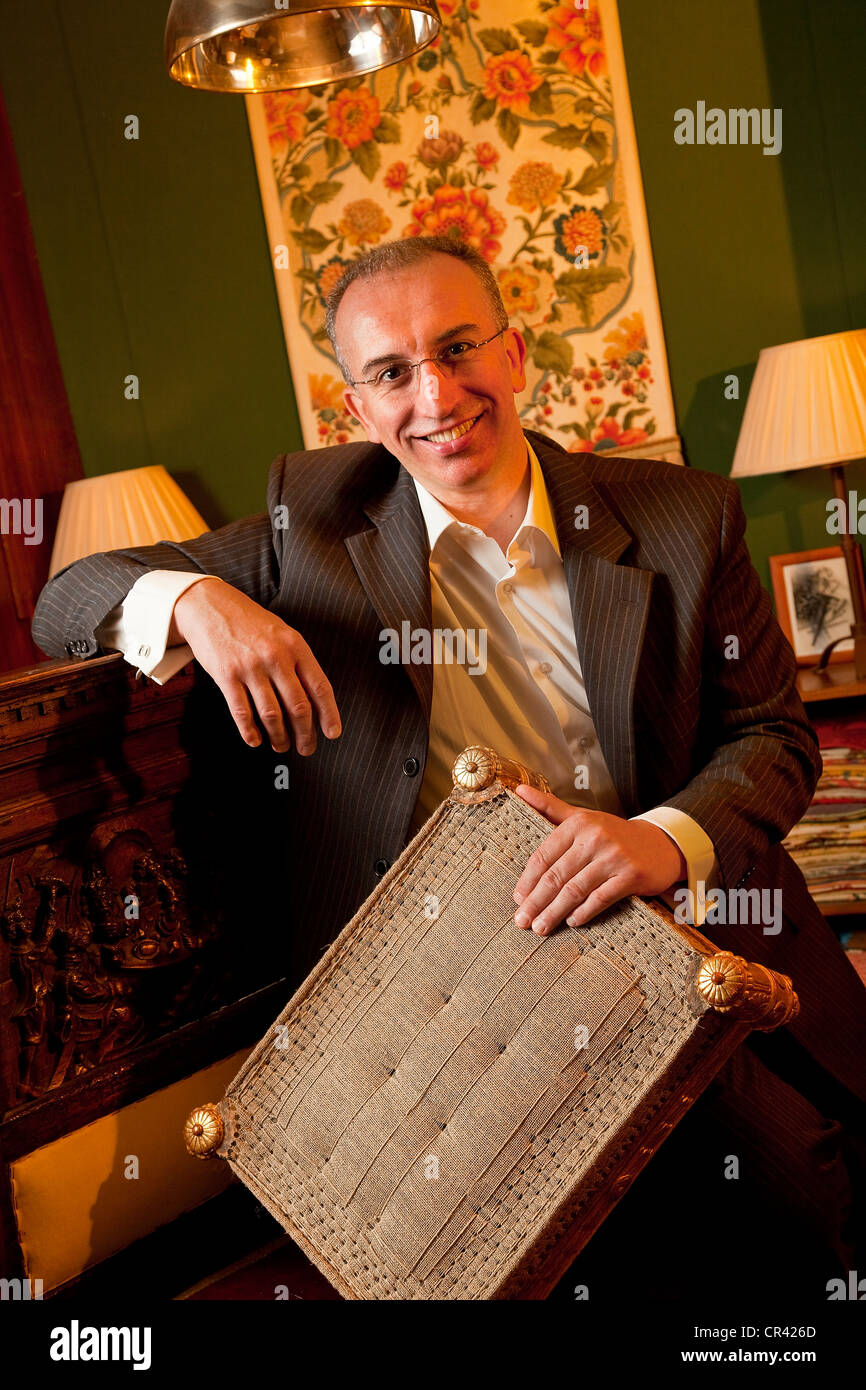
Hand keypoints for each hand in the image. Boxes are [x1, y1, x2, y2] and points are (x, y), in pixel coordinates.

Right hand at [171, 578, 340, 754]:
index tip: (332, 733)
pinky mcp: (226, 675)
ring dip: (279, 737)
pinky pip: (241, 711)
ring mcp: (250, 667)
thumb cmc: (250, 623)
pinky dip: (250, 731)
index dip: (329, 714)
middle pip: (298, 706)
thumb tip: (313, 699)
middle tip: (306, 748)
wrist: (210, 606)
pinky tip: (255, 740)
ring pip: (271, 714)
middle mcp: (275, 657)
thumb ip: (298, 662)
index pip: (320, 687)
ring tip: (281, 746)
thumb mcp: (282, 634)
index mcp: (295, 646)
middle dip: (305, 734)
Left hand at [512, 785, 686, 933]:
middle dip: (536, 902)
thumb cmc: (613, 834)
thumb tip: (520, 791)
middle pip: (556, 876)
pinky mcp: (631, 876)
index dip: (528, 880)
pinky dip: (584, 912)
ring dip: (554, 912)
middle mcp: (594, 838)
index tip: (518, 899)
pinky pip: (600, 898)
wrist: (660, 844)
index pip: (544, 855)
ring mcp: (613, 857)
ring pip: (575, 890)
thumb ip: (550, 806)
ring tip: (541, 928)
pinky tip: (572, 922)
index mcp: (578, 823)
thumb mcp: (582, 817)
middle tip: (522, 921)